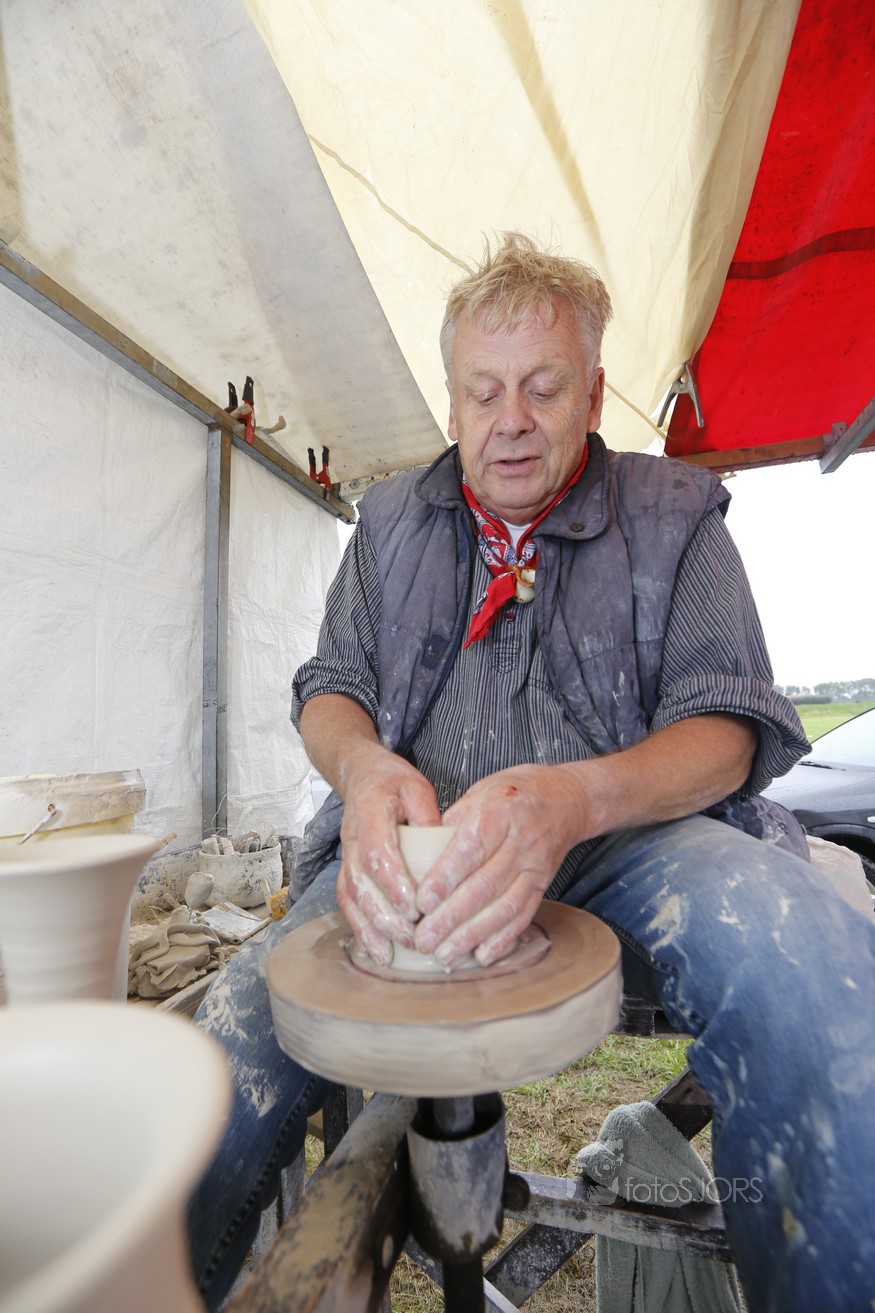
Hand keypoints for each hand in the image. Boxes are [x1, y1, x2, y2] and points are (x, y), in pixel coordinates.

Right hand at [336, 746, 441, 965]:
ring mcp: (346, 855)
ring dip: (368, 928)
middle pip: (360, 883)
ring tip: (389, 954)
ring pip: (349, 896)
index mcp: (370, 813)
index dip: (393, 883)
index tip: (415, 908)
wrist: (361, 775)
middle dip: (384, 916)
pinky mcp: (347, 869)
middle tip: (411, 937)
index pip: (377, 852)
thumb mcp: (416, 787)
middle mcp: (352, 837)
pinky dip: (359, 928)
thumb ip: (428, 815)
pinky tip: (376, 950)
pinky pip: (347, 901)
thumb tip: (443, 850)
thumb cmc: (392, 782)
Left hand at [412, 763, 589, 967]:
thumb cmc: (515, 792)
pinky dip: (503, 939)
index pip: (470, 849)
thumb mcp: (481, 790)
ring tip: (445, 955)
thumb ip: (452, 820)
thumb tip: (420, 852)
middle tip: (423, 940)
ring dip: (472, 936)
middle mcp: (520, 841)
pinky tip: (482, 956)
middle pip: (484, 885)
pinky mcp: (544, 885)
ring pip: (503, 907)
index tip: (421, 902)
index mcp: (500, 811)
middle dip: (451, 918)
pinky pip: (524, 916)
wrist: (568, 799)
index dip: (445, 878)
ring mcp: (535, 866)